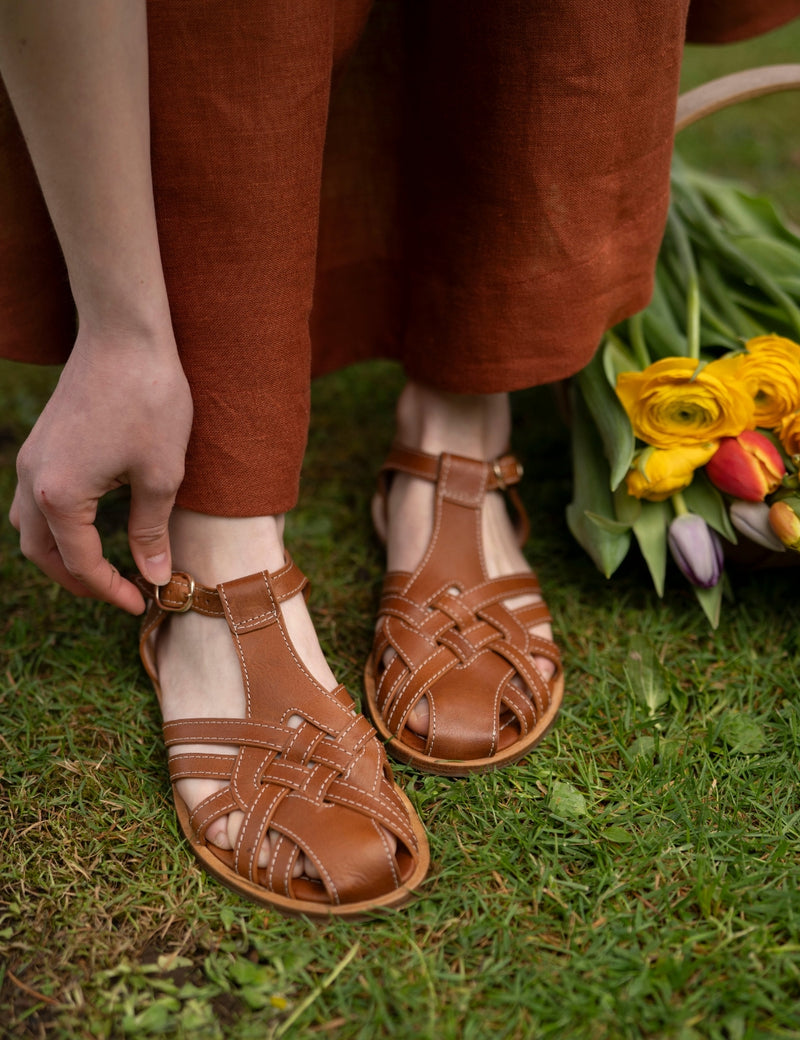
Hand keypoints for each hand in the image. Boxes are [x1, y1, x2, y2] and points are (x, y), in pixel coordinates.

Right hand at [9, 328, 192, 613]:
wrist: (125, 335)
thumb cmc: (150, 401)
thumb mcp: (161, 475)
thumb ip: (151, 532)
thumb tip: (155, 576)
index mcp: (60, 495)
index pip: (80, 563)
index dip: (111, 590)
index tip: (142, 603)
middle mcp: (33, 479)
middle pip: (41, 552)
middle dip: (78, 579)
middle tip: (119, 593)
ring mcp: (32, 459)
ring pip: (30, 527)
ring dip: (59, 554)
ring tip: (100, 567)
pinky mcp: (41, 442)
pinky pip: (35, 499)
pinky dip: (55, 525)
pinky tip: (87, 525)